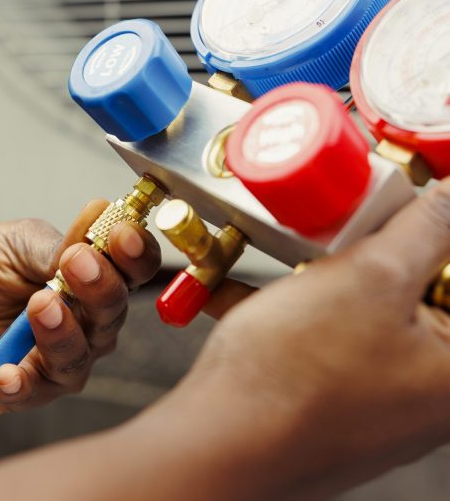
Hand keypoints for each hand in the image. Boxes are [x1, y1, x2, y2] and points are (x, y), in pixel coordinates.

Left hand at [0, 201, 160, 410]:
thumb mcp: (12, 242)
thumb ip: (55, 243)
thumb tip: (100, 215)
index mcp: (88, 275)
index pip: (132, 268)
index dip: (136, 254)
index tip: (121, 235)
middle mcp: (83, 321)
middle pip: (114, 313)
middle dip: (101, 288)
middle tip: (76, 265)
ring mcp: (54, 358)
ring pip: (80, 357)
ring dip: (63, 333)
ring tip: (37, 307)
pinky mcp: (22, 390)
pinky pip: (33, 393)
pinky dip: (22, 383)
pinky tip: (4, 370)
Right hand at [142, 177, 449, 500]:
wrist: (219, 441)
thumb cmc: (294, 380)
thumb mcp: (370, 276)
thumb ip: (424, 227)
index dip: (437, 235)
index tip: (412, 207)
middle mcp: (430, 391)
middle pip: (421, 289)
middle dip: (381, 244)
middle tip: (351, 222)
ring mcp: (382, 396)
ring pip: (369, 305)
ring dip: (331, 267)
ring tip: (297, 249)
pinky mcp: (337, 395)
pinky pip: (329, 331)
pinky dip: (296, 302)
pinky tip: (252, 286)